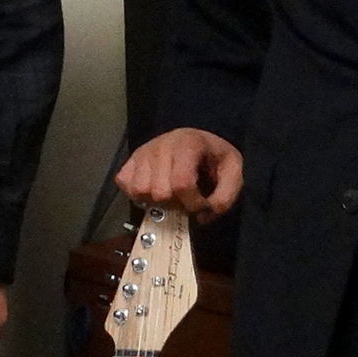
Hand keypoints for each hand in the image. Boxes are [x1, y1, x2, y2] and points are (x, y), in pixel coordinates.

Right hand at [115, 127, 243, 218]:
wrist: (197, 140)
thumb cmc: (214, 158)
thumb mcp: (232, 173)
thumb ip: (225, 196)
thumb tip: (202, 217)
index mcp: (188, 144)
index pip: (182, 183)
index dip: (193, 203)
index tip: (202, 205)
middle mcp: (160, 145)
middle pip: (159, 191)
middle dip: (175, 203)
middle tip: (185, 199)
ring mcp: (142, 152)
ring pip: (140, 191)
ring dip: (155, 200)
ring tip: (169, 195)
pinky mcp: (130, 160)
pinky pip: (124, 184)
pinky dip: (136, 193)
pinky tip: (152, 190)